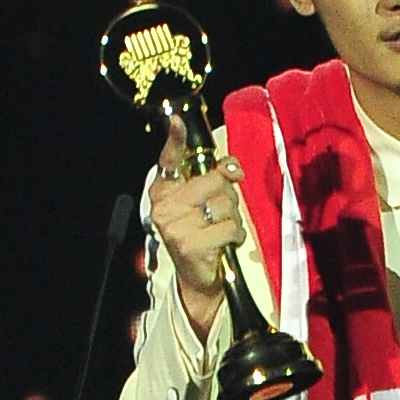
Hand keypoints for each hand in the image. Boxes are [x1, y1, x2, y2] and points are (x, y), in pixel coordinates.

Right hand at [148, 115, 244, 339]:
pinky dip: (235, 235)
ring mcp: (175, 226)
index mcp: (164, 192)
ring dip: (233, 218)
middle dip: (227, 196)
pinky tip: (225, 243)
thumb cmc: (204, 234)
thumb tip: (231, 166)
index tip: (177, 121)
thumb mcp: (206, 202)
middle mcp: (164, 207)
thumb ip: (214, 179)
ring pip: (225, 205)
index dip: (175, 140)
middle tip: (218, 214)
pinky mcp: (189, 244)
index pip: (169, 161)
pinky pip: (229, 227)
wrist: (199, 278)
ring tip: (221, 231)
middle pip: (214, 181)